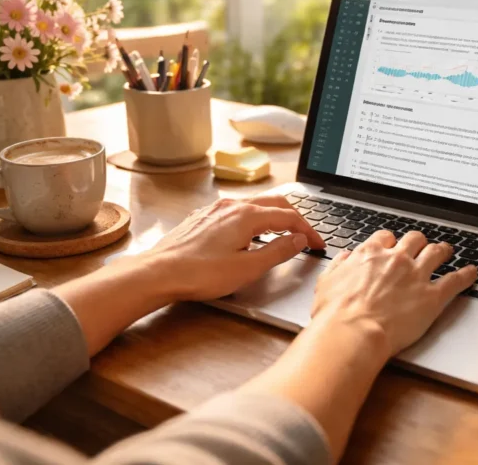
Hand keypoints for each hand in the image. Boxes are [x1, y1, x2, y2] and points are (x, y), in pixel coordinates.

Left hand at [148, 196, 324, 301]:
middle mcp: (232, 206)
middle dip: (295, 218)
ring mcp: (216, 209)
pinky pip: (237, 210)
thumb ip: (277, 251)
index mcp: (247, 216)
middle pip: (275, 203)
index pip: (289, 217)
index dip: (308, 230)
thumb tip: (298, 239)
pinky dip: (254, 218)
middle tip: (307, 236)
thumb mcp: (247, 268)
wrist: (158, 272)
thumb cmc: (199, 273)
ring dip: (275, 216)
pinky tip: (250, 234)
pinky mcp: (204, 217)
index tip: (318, 244)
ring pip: (255, 205)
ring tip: (284, 233)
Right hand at [310, 230, 477, 357]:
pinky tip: (472, 273)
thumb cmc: (336, 313)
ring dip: (443, 250)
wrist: (352, 331)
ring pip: (436, 253)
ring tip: (448, 250)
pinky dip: (466, 275)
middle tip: (422, 245)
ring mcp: (416, 276)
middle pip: (414, 239)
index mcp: (370, 254)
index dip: (391, 241)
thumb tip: (345, 258)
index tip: (393, 245)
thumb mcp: (327, 282)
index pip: (385, 237)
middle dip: (419, 241)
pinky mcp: (432, 296)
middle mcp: (396, 260)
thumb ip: (339, 266)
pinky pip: (455, 280)